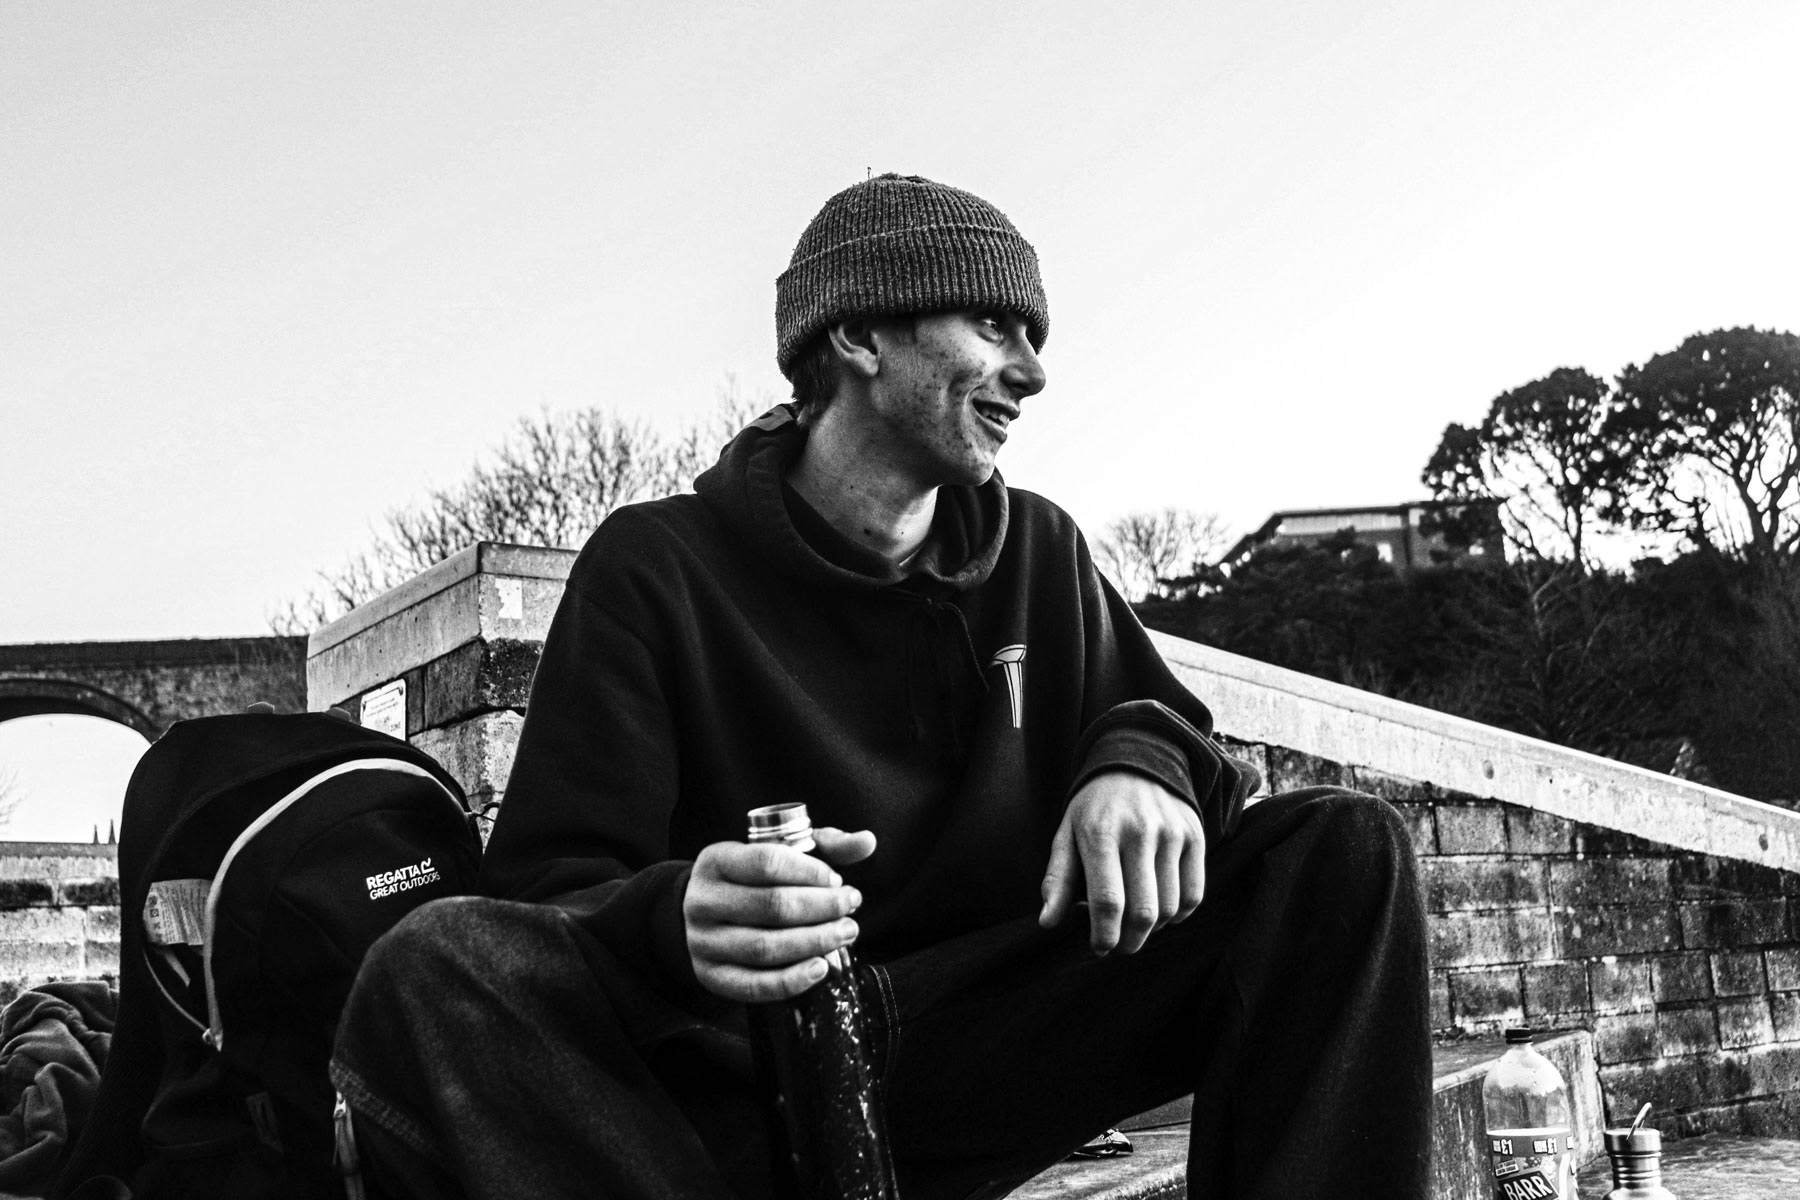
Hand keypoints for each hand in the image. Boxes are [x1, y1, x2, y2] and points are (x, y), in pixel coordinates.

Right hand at [685, 828, 875, 1002]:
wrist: (703, 914)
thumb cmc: (750, 879)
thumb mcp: (779, 852)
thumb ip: (823, 845)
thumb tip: (868, 842)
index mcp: (716, 860)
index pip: (767, 862)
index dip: (810, 871)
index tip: (837, 879)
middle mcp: (703, 900)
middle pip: (771, 906)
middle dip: (821, 907)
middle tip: (851, 906)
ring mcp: (703, 942)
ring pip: (764, 947)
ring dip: (814, 942)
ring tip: (845, 933)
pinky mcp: (712, 976)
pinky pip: (754, 986)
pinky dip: (792, 980)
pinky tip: (821, 968)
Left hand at [1038, 772, 1204, 954]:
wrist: (1137, 761)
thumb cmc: (1095, 807)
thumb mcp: (1066, 834)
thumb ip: (1057, 879)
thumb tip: (1048, 922)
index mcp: (1101, 832)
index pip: (1108, 901)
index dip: (1104, 935)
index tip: (1099, 947)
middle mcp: (1140, 832)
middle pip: (1143, 911)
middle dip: (1130, 941)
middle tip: (1119, 945)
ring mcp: (1172, 833)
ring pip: (1170, 908)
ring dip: (1153, 929)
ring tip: (1136, 924)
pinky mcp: (1196, 836)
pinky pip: (1194, 895)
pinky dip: (1178, 914)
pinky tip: (1162, 909)